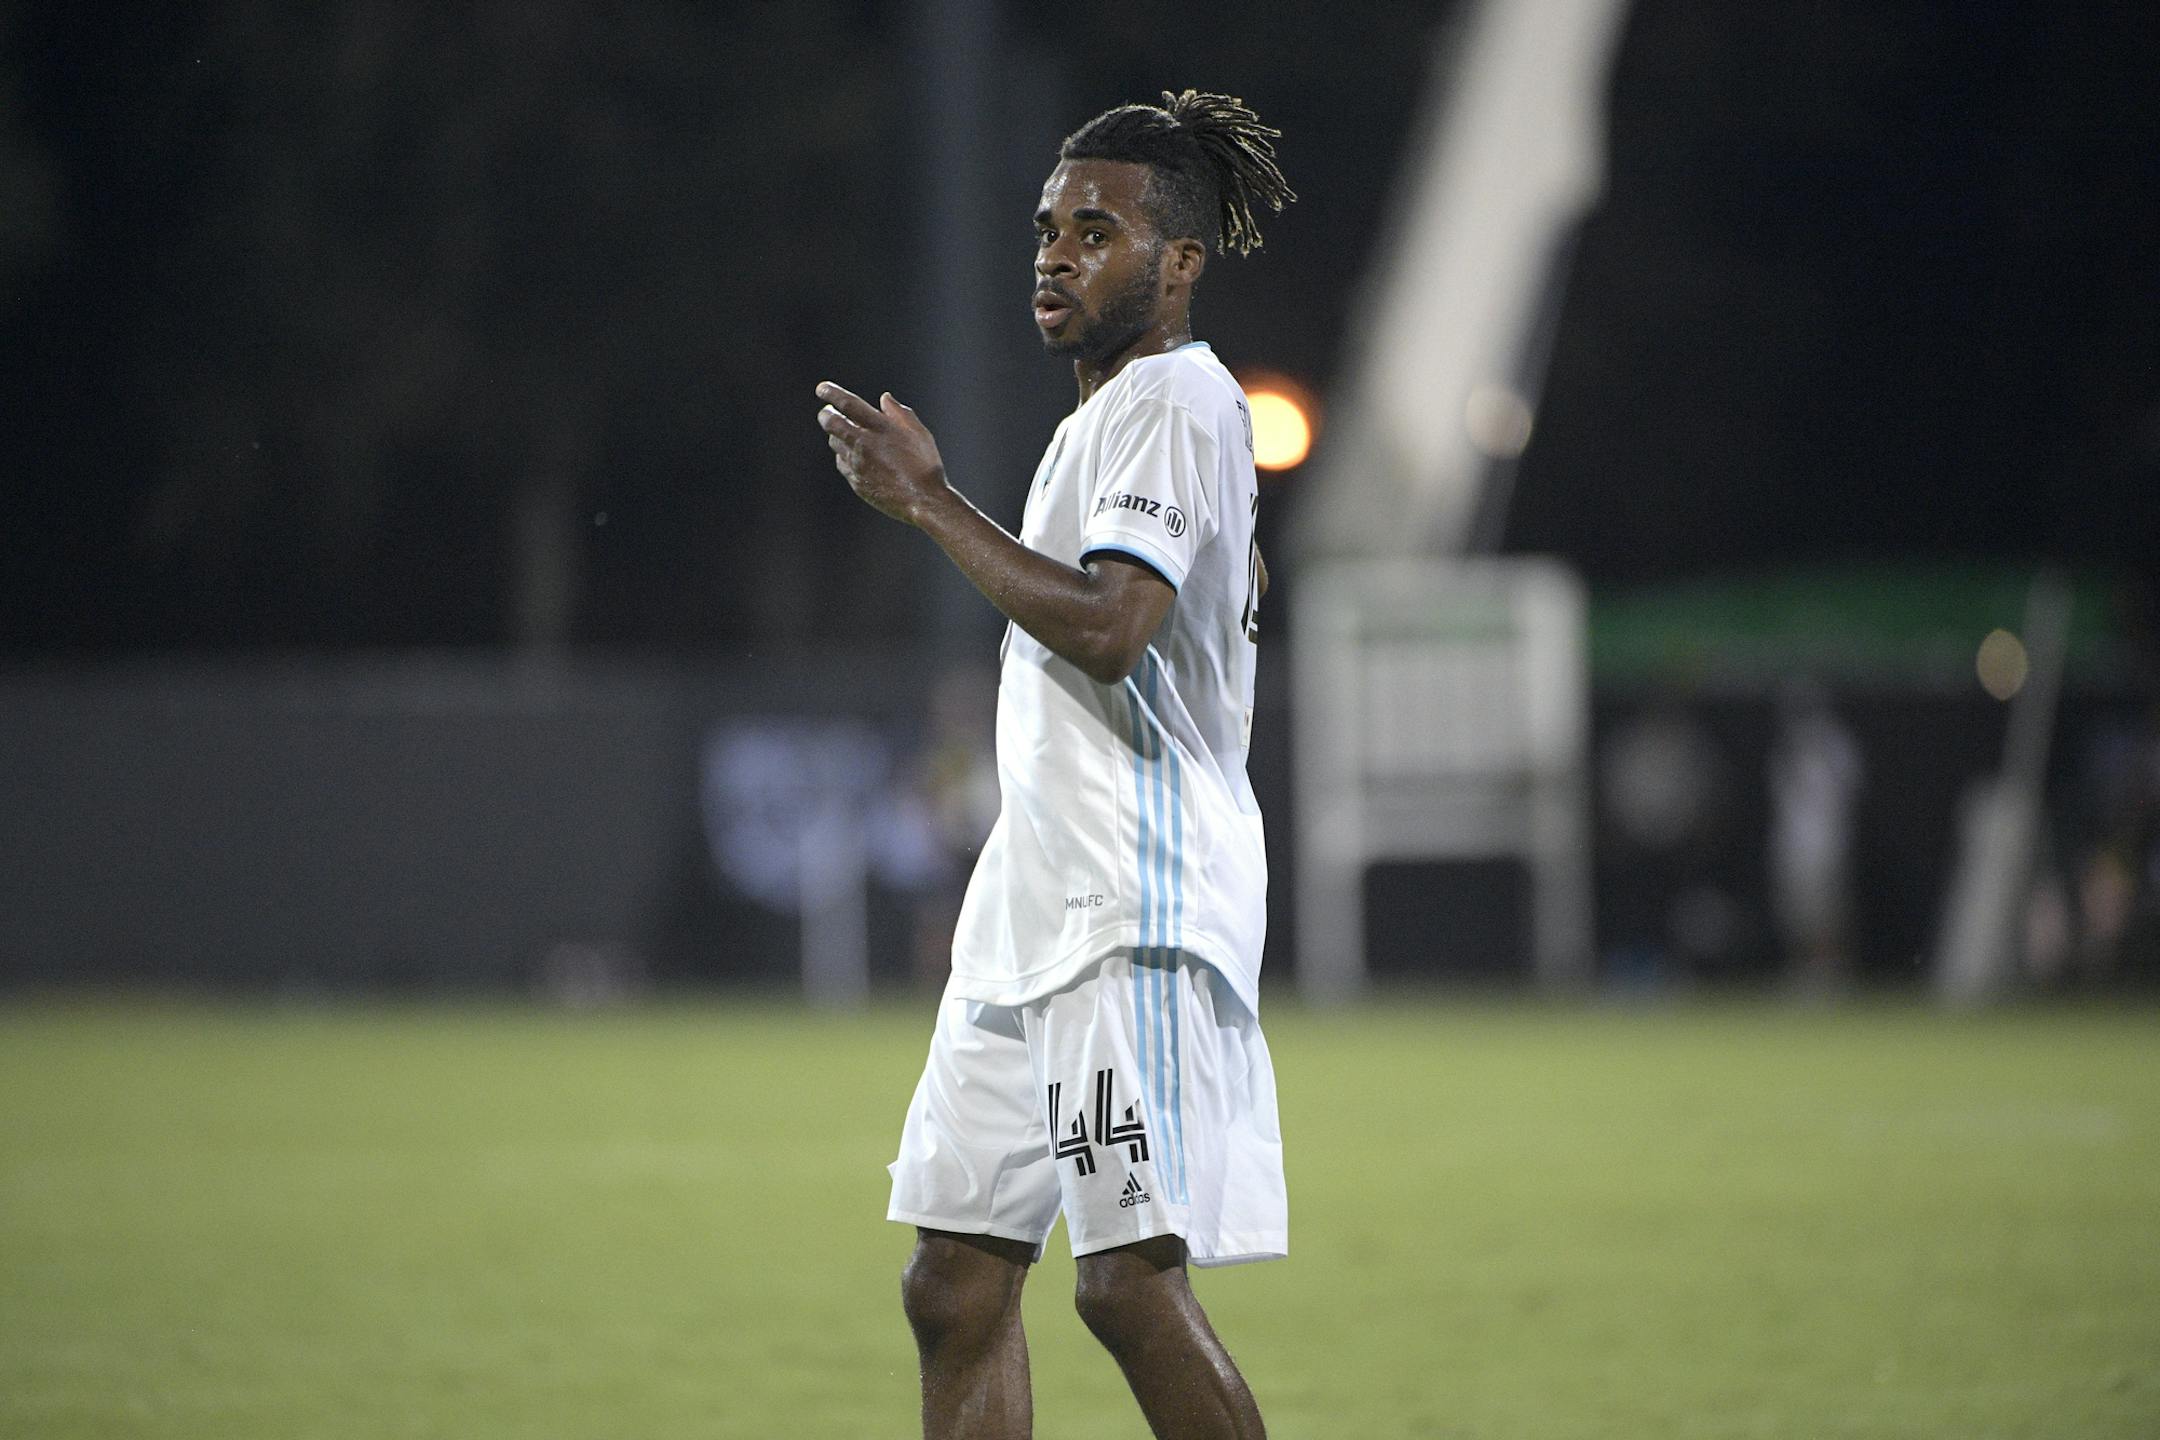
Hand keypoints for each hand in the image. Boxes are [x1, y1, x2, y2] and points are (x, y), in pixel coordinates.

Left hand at [816, 381, 950, 525]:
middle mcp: (864, 444)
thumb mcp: (919, 433)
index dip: (831, 393)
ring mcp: (857, 464)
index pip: (848, 404)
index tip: (821, 388)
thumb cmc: (926, 465)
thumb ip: (900, 413)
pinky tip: (852, 455)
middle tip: (827, 412)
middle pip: (831, 423)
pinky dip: (843, 455)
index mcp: (880, 428)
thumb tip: (884, 398)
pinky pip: (842, 463)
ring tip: (843, 432)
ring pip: (834, 443)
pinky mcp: (856, 481)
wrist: (923, 500)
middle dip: (825, 414)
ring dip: (835, 434)